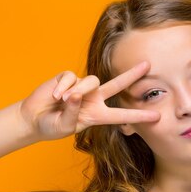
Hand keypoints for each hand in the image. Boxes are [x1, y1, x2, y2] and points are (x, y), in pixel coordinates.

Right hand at [19, 61, 159, 140]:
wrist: (33, 119)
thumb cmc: (51, 126)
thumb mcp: (64, 126)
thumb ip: (72, 112)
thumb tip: (76, 94)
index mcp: (97, 114)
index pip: (121, 115)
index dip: (138, 116)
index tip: (157, 117)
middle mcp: (93, 98)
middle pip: (117, 84)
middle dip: (132, 75)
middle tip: (148, 65)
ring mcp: (81, 87)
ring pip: (90, 81)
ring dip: (78, 91)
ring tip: (62, 101)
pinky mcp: (67, 78)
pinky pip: (71, 78)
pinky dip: (63, 87)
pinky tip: (55, 96)